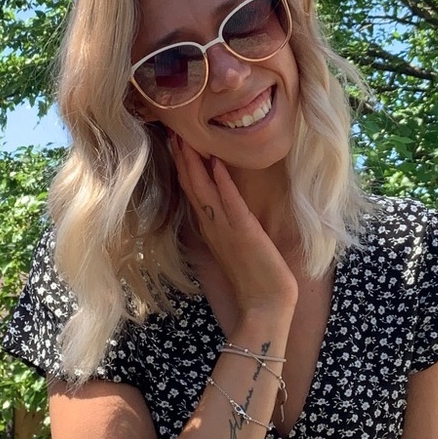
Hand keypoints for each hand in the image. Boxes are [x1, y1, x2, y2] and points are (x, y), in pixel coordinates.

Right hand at [169, 133, 297, 318]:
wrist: (264, 307)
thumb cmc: (256, 280)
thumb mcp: (237, 249)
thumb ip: (228, 229)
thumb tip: (224, 211)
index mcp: (211, 230)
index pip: (192, 192)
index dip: (183, 167)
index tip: (176, 143)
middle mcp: (213, 227)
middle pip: (192, 186)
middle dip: (182, 158)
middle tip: (173, 131)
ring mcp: (226, 230)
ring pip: (204, 191)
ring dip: (195, 163)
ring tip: (186, 138)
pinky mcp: (244, 233)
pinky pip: (230, 203)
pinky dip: (223, 182)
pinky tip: (217, 162)